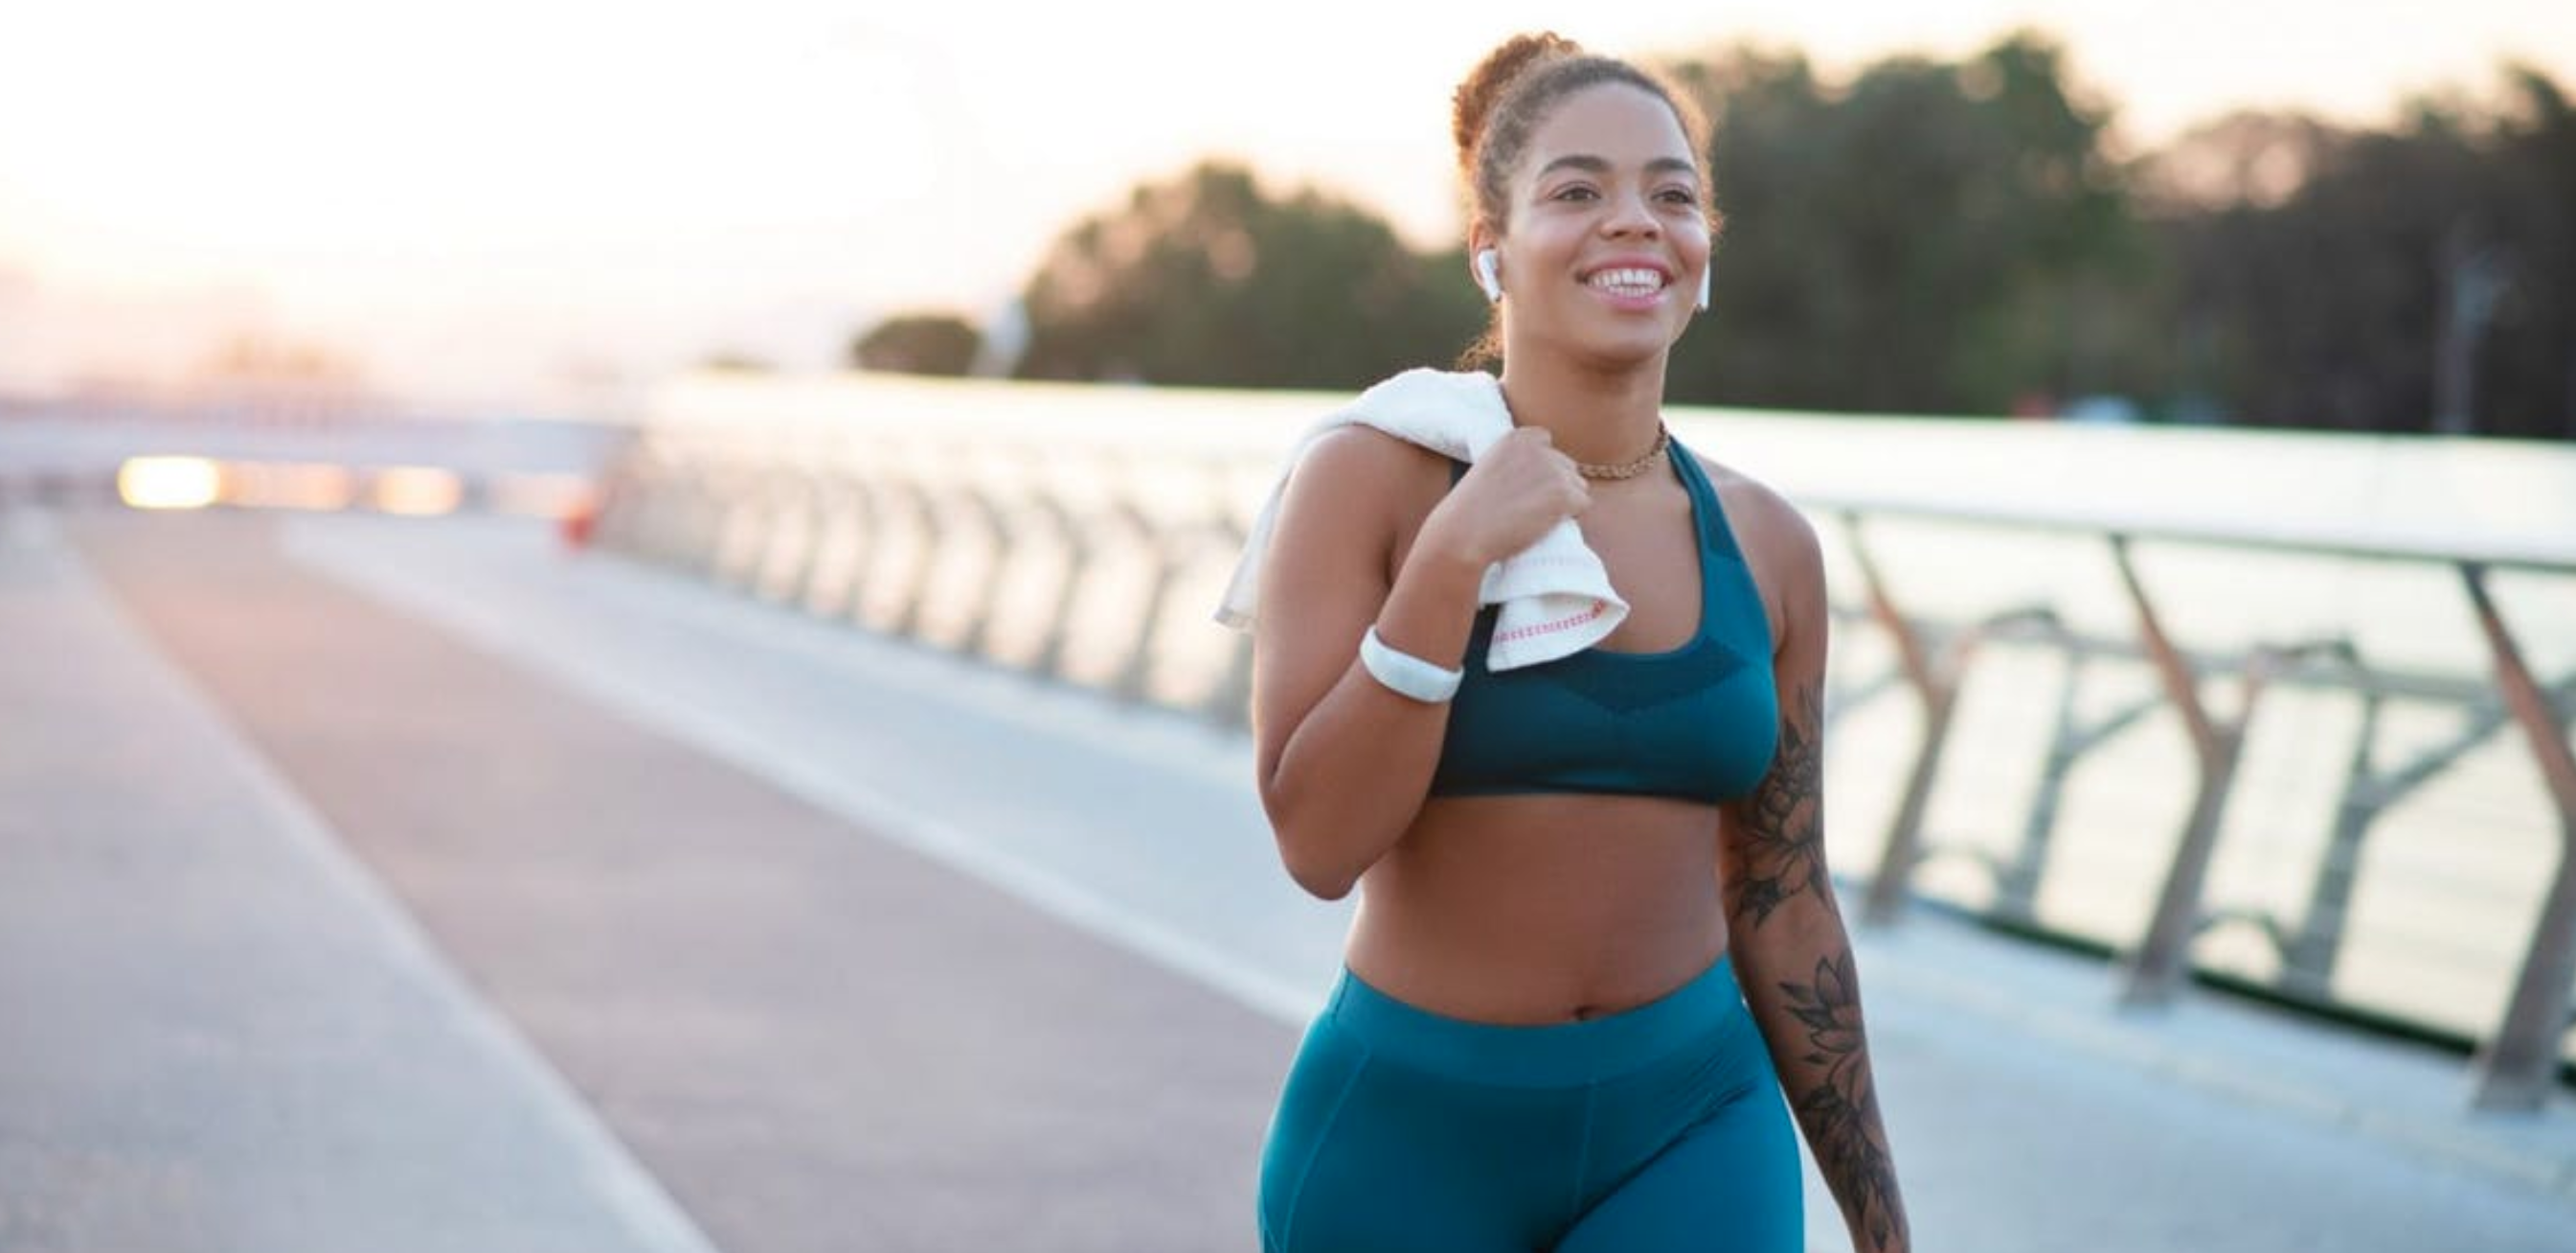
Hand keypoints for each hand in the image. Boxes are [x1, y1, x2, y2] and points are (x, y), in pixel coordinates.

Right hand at [1418, 427, 1589, 568]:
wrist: (1465, 532)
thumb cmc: (1471, 509)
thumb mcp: (1491, 467)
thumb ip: (1517, 460)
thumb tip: (1545, 471)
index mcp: (1517, 437)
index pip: (1546, 442)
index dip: (1541, 466)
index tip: (1525, 485)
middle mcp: (1539, 448)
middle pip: (1566, 466)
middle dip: (1555, 485)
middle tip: (1529, 507)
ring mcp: (1553, 470)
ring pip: (1578, 486)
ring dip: (1564, 502)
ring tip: (1535, 517)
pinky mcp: (1564, 495)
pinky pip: (1583, 504)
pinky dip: (1569, 517)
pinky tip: (1544, 523)